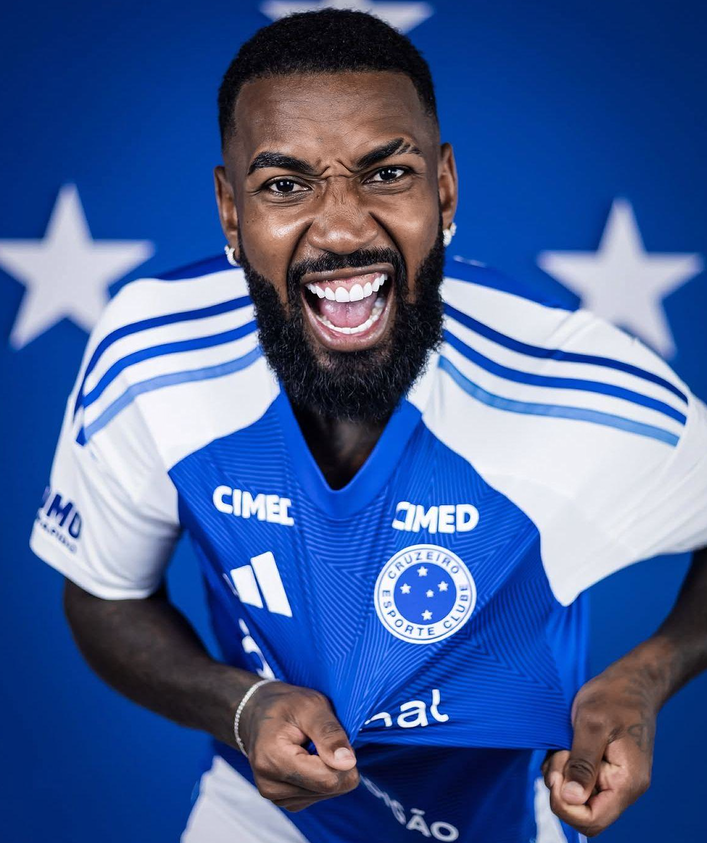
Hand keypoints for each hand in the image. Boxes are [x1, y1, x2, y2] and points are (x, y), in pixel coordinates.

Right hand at [238, 681, 358, 811]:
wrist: (258, 712)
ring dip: (327, 769)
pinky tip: (307, 758)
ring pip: (326, 794)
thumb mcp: (311, 705)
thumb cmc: (285, 704)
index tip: (334, 736)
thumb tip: (348, 763)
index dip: (343, 759)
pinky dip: (320, 777)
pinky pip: (317, 796)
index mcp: (273, 759)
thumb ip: (329, 733)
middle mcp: (270, 785)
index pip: (327, 780)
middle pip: (329, 789)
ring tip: (309, 746)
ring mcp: (275, 796)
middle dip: (335, 764)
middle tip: (319, 738)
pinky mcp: (282, 800)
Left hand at [542, 660, 660, 836]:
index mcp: (626, 783)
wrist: (630, 683)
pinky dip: (564, 767)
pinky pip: (577, 781)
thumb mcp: (593, 725)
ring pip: (576, 796)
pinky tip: (565, 746)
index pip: (593, 819)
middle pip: (582, 811)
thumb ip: (582, 763)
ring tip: (564, 745)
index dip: (566, 805)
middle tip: (560, 754)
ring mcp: (613, 780)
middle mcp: (622, 788)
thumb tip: (571, 799)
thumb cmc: (614, 697)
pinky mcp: (602, 770)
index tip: (556, 773)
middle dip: (561, 788)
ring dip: (561, 775)